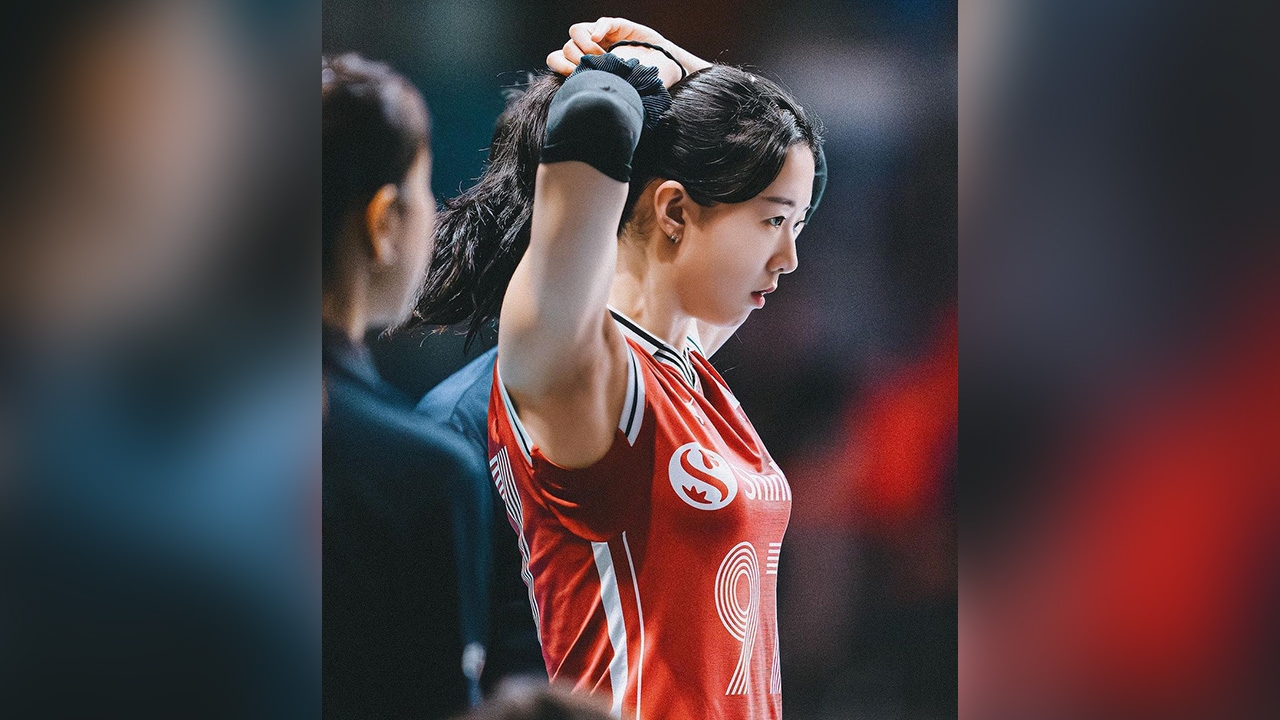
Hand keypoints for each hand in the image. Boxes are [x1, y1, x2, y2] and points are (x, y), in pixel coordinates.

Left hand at [545, 17, 709, 86]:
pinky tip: (600, 40)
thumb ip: (595, 90)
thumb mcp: (615, 92)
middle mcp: (589, 51)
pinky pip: (601, 23)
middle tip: (593, 68)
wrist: (666, 71)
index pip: (556, 59)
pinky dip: (598, 30)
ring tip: (604, 58)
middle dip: (575, 58)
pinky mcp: (616, 26)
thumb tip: (574, 99)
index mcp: (583, 67)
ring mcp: (601, 37)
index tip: (573, 75)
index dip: (560, 66)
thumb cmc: (640, 86)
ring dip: (586, 46)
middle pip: (565, 47)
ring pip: (576, 32)